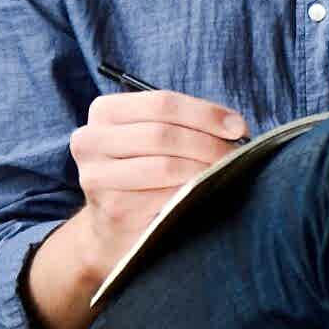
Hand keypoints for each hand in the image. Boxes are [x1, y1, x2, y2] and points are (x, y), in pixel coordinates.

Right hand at [69, 90, 249, 284]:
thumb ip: (187, 122)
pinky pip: (164, 196)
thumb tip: (235, 127)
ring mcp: (98, 177)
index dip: (206, 113)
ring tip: (226, 172)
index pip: (162, 102)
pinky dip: (192, 192)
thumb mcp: (154, 135)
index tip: (238, 127)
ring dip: (204, 169)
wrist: (110, 227)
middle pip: (163, 133)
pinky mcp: (113, 210)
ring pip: (165, 165)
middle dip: (208, 143)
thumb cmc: (144, 170)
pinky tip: (206, 192)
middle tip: (236, 154)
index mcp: (105, 111)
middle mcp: (91, 140)